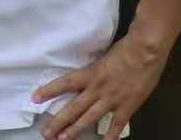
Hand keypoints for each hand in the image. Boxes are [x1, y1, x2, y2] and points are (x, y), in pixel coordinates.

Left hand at [34, 33, 166, 139]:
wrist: (145, 52)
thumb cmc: (124, 49)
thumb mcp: (102, 58)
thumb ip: (94, 71)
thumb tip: (86, 78)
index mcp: (89, 74)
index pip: (64, 83)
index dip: (49, 91)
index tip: (34, 99)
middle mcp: (96, 88)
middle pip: (74, 108)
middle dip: (59, 121)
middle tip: (46, 133)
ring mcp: (112, 99)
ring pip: (90, 118)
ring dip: (75, 130)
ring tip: (63, 139)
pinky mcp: (127, 106)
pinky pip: (116, 124)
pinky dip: (110, 136)